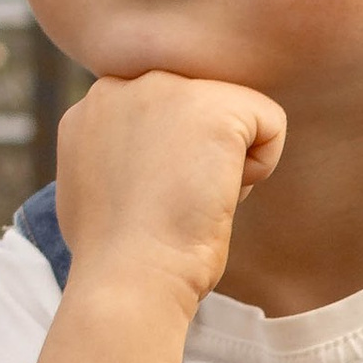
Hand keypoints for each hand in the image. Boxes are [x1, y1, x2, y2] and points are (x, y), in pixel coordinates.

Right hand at [55, 69, 285, 314]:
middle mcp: (123, 85)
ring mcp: (165, 88)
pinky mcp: (214, 104)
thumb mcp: (99, 190)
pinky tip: (220, 194)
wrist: (127, 278)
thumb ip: (121, 154)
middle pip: (199, 109)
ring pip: (233, 113)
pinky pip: (269, 123)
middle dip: (197, 156)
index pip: (165, 114)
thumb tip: (157, 158)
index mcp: (93, 106)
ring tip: (191, 199)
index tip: (150, 202)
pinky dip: (261, 167)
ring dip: (226, 163)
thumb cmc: (117, 259)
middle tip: (170, 203)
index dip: (171, 162)